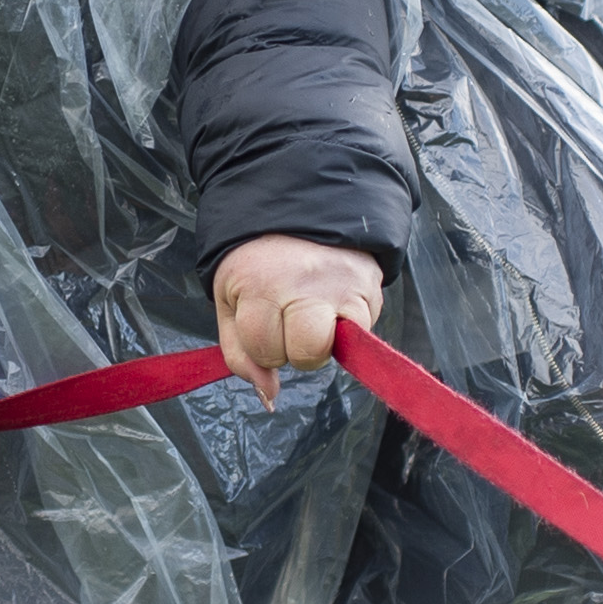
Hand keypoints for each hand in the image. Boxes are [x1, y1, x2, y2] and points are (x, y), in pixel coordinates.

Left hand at [211, 232, 382, 407]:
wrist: (299, 206)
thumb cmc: (258, 261)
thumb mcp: (231, 301)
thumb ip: (241, 354)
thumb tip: (269, 396)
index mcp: (261, 286)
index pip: (266, 351)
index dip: (263, 347)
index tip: (262, 321)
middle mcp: (305, 284)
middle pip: (307, 355)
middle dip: (296, 350)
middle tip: (290, 323)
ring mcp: (342, 284)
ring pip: (339, 348)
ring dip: (325, 340)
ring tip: (313, 312)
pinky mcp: (371, 285)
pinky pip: (364, 331)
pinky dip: (349, 327)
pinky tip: (334, 305)